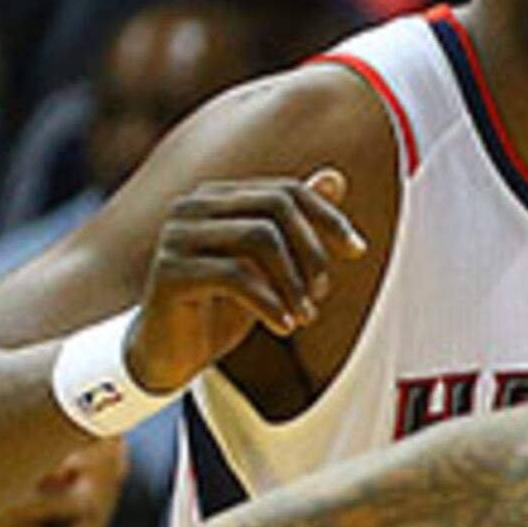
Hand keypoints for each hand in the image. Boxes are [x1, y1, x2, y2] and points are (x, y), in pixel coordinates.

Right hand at [126, 167, 368, 392]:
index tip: (358, 250)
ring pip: (259, 237)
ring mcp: (177, 237)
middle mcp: (193, 207)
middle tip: (321, 293)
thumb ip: (296, 223)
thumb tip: (336, 177)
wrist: (172, 349)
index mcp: (218, 198)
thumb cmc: (224, 304)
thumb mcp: (270, 265)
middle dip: (312, 251)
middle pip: (275, 208)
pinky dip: (271, 303)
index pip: (286, 191)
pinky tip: (285, 326)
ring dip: (294, 282)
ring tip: (305, 315)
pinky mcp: (169, 272)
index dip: (328, 217)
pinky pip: (235, 276)